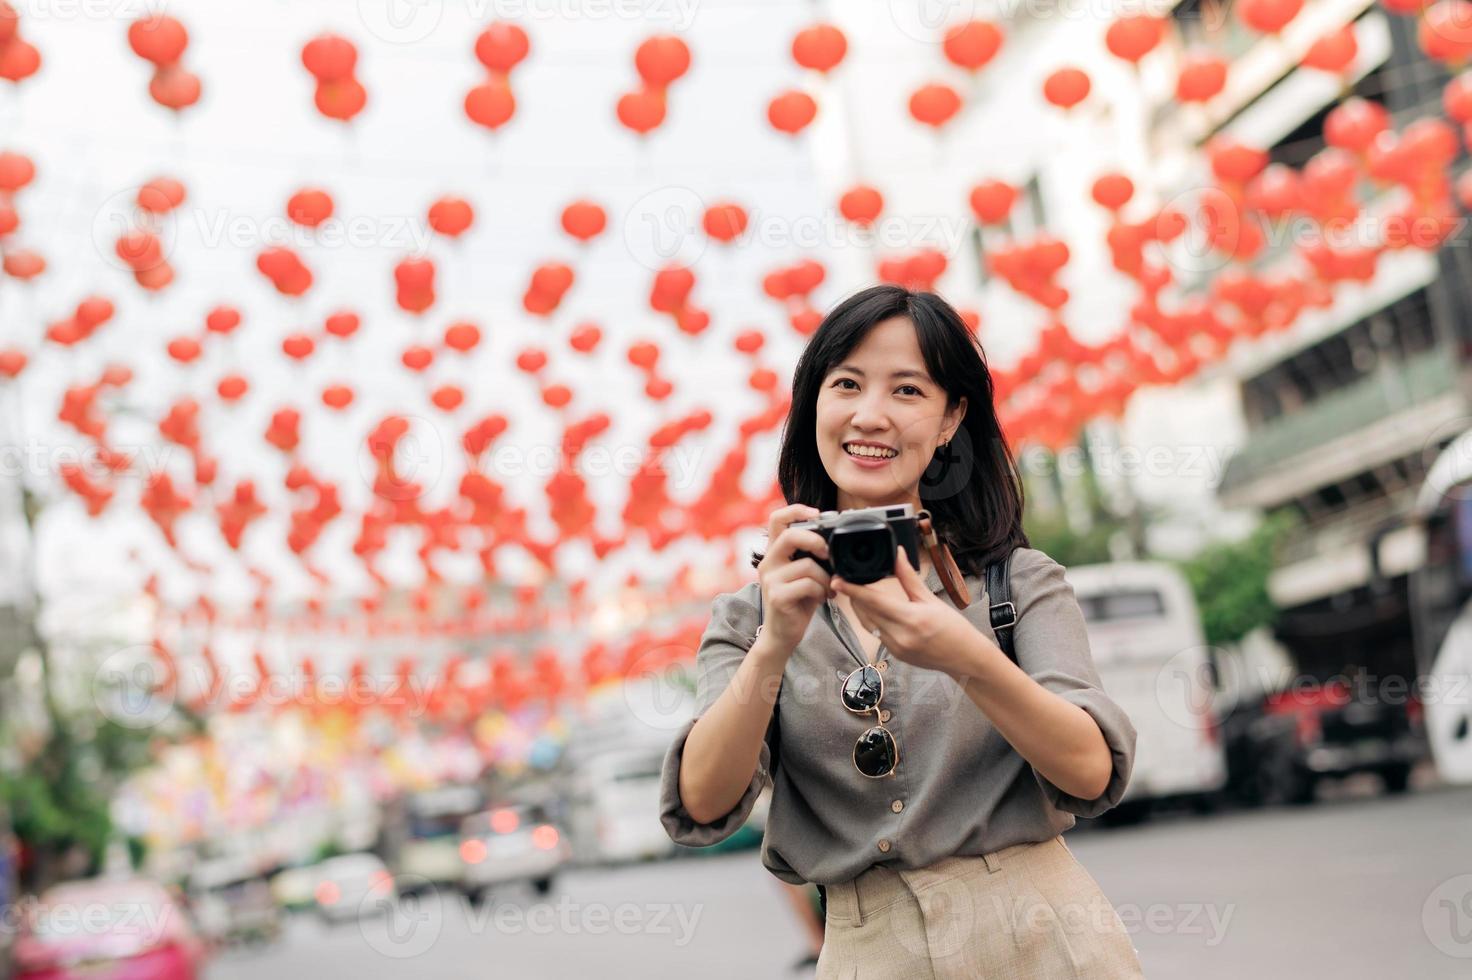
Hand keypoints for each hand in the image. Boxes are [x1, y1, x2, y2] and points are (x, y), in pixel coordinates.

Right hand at [755, 503, 834, 655]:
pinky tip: (821, 599)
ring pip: (807, 565)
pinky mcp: (777, 597)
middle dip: (815, 541)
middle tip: (827, 553)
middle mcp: (768, 563)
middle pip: (790, 536)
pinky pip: (809, 585)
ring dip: (825, 578)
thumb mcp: (803, 575)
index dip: (796, 510)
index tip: (817, 513)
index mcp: (774, 553)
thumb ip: (810, 557)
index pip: (776, 520)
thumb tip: (833, 542)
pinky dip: (822, 591)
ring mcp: (770, 580)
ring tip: (827, 588)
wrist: (782, 635)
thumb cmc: (797, 602)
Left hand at [831, 546, 989, 678]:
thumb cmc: (953, 628)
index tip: (838, 580)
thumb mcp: (930, 599)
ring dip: (861, 608)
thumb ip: (909, 578)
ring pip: (867, 623)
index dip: (853, 590)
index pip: (874, 601)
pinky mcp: (894, 654)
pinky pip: (876, 633)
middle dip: (854, 596)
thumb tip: (898, 554)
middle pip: (866, 612)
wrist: (963, 658)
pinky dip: (872, 620)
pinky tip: (875, 610)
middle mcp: (900, 636)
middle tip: (847, 580)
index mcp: (911, 619)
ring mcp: (895, 648)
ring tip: (859, 592)